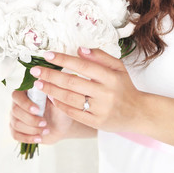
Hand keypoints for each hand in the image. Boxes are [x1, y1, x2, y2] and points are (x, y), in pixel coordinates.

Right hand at [10, 90, 72, 143]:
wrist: (61, 125)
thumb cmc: (59, 110)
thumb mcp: (58, 100)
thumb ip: (51, 91)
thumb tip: (44, 81)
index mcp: (26, 93)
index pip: (17, 95)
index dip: (25, 104)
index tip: (38, 110)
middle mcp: (18, 104)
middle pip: (15, 111)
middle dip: (31, 119)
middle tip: (45, 123)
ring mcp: (16, 117)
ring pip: (16, 124)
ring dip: (32, 129)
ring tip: (46, 130)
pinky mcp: (17, 130)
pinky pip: (15, 135)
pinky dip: (28, 138)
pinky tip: (39, 138)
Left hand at [29, 47, 147, 133]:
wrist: (138, 113)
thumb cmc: (124, 87)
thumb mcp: (118, 68)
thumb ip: (100, 57)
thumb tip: (80, 49)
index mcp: (110, 77)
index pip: (82, 65)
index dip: (63, 60)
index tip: (47, 55)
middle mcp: (105, 93)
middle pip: (72, 82)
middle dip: (50, 76)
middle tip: (35, 71)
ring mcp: (100, 109)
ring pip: (70, 98)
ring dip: (51, 90)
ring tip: (38, 84)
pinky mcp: (96, 122)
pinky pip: (74, 113)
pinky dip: (60, 105)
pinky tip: (51, 98)